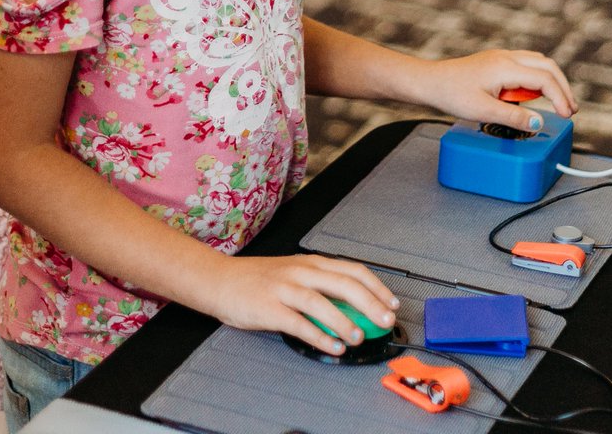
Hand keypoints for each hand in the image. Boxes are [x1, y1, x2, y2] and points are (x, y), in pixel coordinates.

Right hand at [208, 253, 398, 357]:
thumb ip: (321, 286)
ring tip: (359, 337)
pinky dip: (319, 336)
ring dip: (344, 321)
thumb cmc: (258, 279)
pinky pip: (299, 323)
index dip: (376, 286)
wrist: (220, 280)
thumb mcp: (294, 273)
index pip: (352, 270)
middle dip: (370, 303)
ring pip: (321, 302)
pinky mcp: (269, 308)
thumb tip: (354, 309)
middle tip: (385, 321)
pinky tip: (333, 347)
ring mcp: (284, 289)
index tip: (391, 303)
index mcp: (310, 263)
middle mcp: (300, 272)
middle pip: (343, 284)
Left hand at [425, 49, 576, 133]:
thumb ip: (513, 117)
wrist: (429, 81)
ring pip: (537, 62)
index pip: (545, 79)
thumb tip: (537, 122)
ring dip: (551, 80)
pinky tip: (534, 95)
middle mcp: (505, 57)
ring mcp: (500, 57)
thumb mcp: (483, 110)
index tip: (566, 115)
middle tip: (570, 109)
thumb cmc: (450, 93)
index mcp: (505, 67)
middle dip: (562, 87)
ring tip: (558, 103)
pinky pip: (525, 65)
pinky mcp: (495, 62)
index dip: (560, 97)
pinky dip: (537, 78)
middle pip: (547, 65)